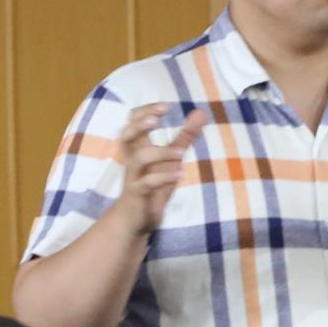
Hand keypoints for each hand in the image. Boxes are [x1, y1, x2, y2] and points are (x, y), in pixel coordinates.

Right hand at [122, 106, 207, 232]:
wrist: (134, 220)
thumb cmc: (152, 186)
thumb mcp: (170, 159)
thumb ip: (184, 136)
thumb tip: (201, 111)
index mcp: (138, 148)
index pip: (133, 122)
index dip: (145, 111)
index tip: (166, 106)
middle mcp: (132, 160)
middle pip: (126, 135)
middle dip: (139, 124)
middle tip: (157, 119)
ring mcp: (134, 177)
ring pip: (137, 159)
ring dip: (159, 153)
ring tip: (181, 153)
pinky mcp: (138, 195)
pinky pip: (146, 184)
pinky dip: (163, 177)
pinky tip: (180, 174)